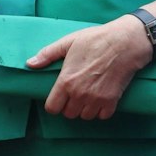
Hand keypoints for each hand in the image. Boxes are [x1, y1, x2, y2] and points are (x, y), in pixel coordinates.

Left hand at [27, 18, 151, 119]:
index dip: (55, 104)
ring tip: (89, 95)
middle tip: (76, 93)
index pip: (52, 108)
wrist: (125, 42)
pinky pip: (102, 116)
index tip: (60, 97)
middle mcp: (79, 94)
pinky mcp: (112, 101)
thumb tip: (29, 64)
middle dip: (70, 106)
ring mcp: (96, 99)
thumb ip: (48, 54)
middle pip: (68, 114)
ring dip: (85, 109)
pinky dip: (101, 110)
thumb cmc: (96, 39)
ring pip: (85, 116)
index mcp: (66, 81)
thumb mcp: (69, 42)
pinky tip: (102, 98)